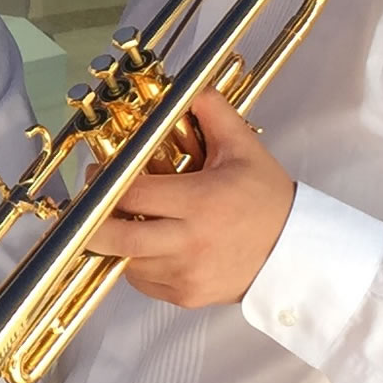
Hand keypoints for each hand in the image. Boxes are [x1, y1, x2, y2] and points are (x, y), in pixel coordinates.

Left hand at [83, 89, 294, 308]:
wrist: (296, 253)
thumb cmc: (268, 201)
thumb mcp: (245, 150)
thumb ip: (213, 113)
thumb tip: (190, 86)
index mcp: (201, 202)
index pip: (132, 195)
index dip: (105, 184)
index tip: (97, 175)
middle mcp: (190, 242)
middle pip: (117, 238)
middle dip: (91, 225)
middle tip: (87, 208)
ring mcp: (187, 274)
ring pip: (126, 261)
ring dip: (117, 243)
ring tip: (125, 221)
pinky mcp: (187, 296)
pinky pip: (143, 282)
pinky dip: (136, 264)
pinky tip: (149, 245)